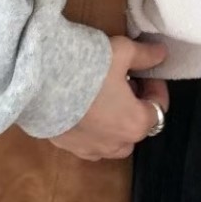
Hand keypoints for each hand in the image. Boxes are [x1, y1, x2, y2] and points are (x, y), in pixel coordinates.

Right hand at [48, 35, 169, 160]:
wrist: (38, 81)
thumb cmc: (88, 68)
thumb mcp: (122, 52)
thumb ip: (145, 56)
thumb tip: (161, 54)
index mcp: (136, 124)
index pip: (158, 108)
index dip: (155, 87)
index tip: (146, 71)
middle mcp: (116, 144)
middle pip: (137, 127)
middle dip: (136, 106)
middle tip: (125, 82)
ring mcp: (90, 149)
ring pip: (114, 141)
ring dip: (116, 123)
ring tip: (105, 98)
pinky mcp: (67, 148)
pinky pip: (89, 144)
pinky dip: (93, 130)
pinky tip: (83, 109)